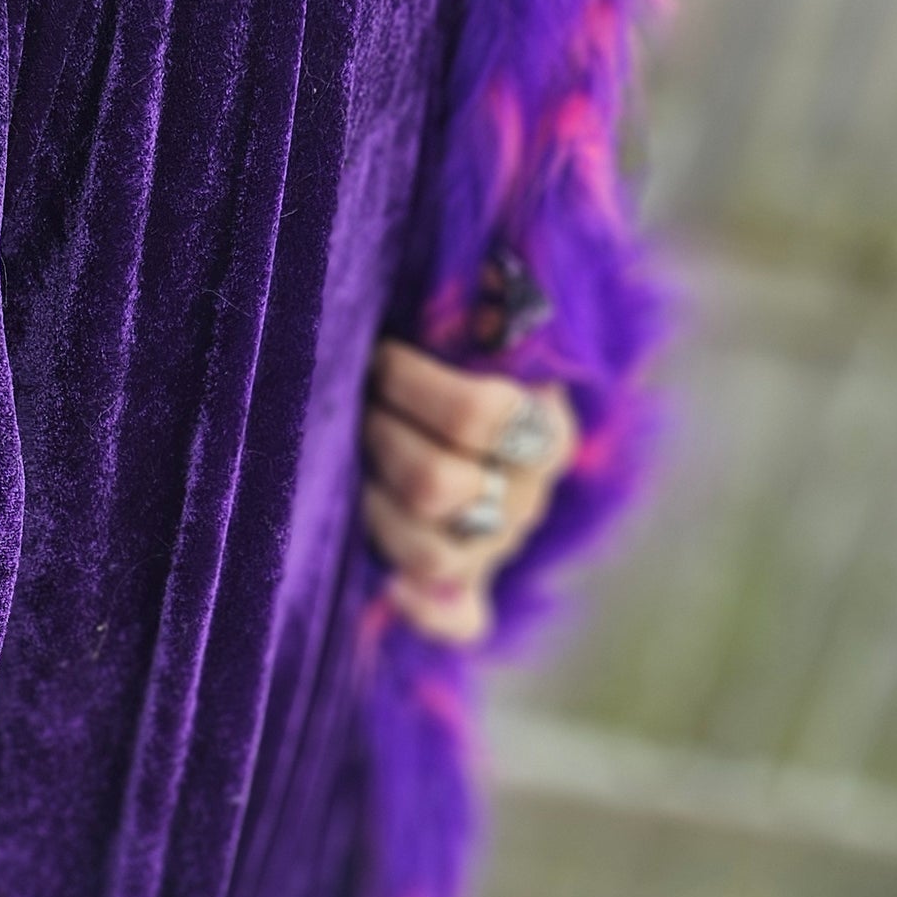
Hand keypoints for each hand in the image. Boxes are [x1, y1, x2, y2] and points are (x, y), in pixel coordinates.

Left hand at [359, 339, 578, 645]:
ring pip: (429, 554)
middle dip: (381, 440)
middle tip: (357, 408)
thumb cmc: (461, 365)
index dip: (411, 386)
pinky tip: (390, 589)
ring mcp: (499, 549)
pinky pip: (458, 622)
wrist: (480, 429)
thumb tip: (496, 274)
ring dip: (374, 507)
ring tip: (351, 463)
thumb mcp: (483, 341)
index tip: (380, 358)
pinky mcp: (470, 590)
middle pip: (438, 487)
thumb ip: (487, 317)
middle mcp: (528, 499)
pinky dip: (424, 611)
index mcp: (546, 433)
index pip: (476, 414)